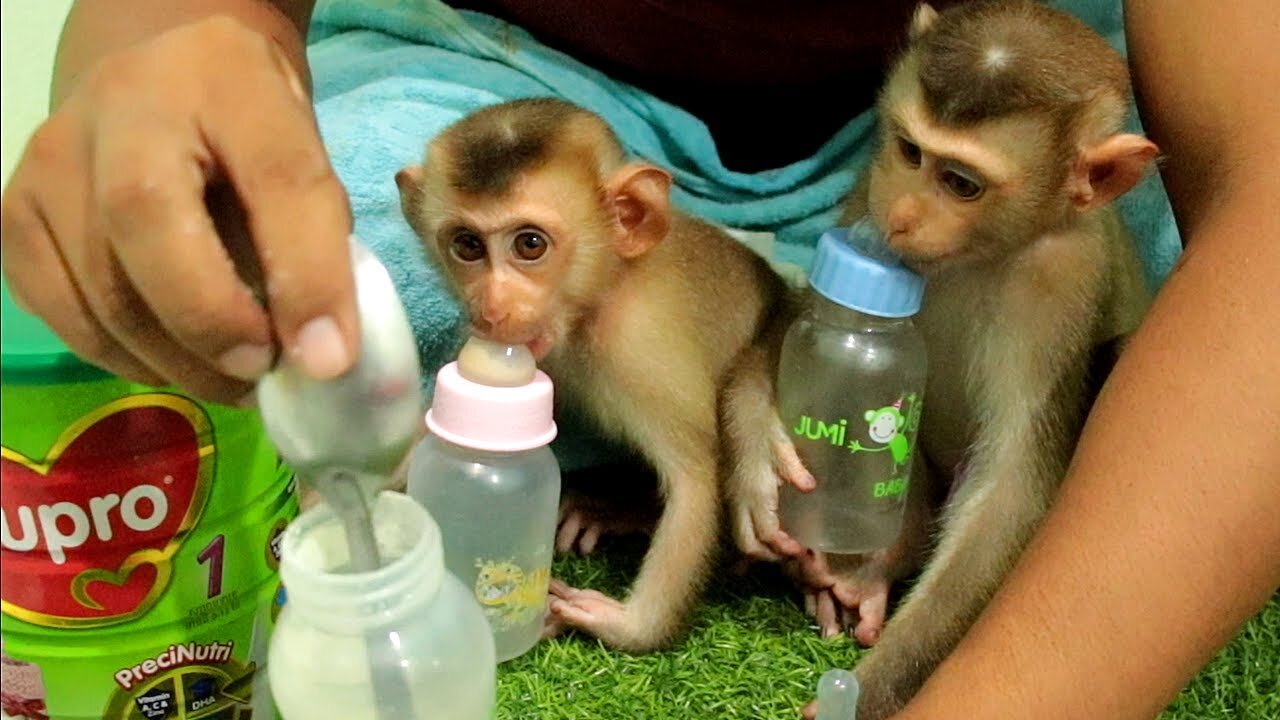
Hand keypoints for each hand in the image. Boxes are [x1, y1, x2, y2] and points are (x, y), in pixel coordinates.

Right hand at [1, 16, 354, 402]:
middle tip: (262, 372)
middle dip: (213, 320)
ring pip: (100, 285)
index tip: (328, 356)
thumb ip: (319, 244)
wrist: (164, 90)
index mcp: (228, 77)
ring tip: (232, 377)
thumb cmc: (249, 137)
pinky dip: (127, 357)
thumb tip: (320, 358)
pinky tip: (175, 359)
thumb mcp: (306, 163)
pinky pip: (64, 313)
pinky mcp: (15, 212)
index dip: (306, 276)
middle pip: (146, 217)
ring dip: (177, 359)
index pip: (277, 175)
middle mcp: (122, 103)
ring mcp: (54, 157)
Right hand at [729, 434, 815, 560]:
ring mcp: (731, 496)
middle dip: (769, 554)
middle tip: (791, 550)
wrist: (737, 408)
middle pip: (747, 544)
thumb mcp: (782, 445)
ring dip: (760, 546)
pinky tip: (769, 525)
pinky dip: (753, 533)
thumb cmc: (762, 424)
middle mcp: (738, 499)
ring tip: (782, 542)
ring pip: (740, 536)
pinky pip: (738, 523)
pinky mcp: (729, 491)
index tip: (801, 549)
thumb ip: (795, 469)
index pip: (766, 533)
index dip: (783, 547)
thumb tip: (810, 487)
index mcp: (754, 491)